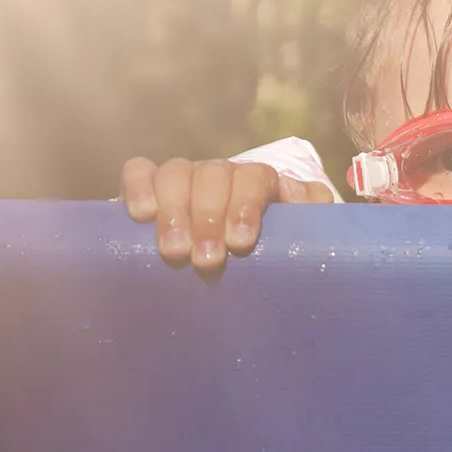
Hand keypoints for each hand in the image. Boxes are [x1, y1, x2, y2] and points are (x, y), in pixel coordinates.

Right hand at [120, 157, 333, 275]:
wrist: (232, 280)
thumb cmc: (268, 258)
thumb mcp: (298, 242)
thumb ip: (312, 215)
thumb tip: (298, 193)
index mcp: (260, 183)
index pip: (255, 177)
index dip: (246, 205)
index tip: (240, 243)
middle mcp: (222, 174)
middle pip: (214, 175)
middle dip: (208, 217)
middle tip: (206, 260)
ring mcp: (186, 177)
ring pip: (177, 172)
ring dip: (174, 210)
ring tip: (174, 251)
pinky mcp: (150, 187)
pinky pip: (140, 170)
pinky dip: (139, 186)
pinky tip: (141, 215)